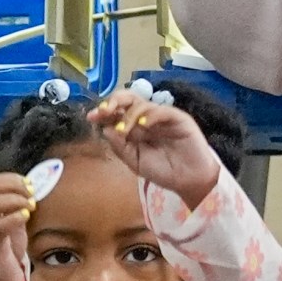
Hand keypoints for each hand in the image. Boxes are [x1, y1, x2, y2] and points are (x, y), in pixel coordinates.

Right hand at [0, 172, 33, 280]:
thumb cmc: (3, 255)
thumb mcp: (10, 226)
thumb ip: (15, 209)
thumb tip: (30, 192)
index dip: (10, 179)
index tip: (29, 184)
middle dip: (14, 185)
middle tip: (31, 193)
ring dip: (15, 200)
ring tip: (30, 206)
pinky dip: (14, 218)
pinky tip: (25, 218)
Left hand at [90, 93, 221, 207]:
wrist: (189, 181)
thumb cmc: (163, 171)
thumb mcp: (135, 162)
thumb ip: (120, 147)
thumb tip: (105, 129)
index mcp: (135, 128)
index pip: (118, 112)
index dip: (104, 112)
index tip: (92, 116)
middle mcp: (147, 119)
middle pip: (129, 99)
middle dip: (114, 101)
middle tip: (104, 111)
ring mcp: (162, 117)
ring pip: (142, 104)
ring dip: (129, 115)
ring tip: (125, 131)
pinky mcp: (178, 118)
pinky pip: (161, 111)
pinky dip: (149, 115)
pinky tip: (142, 126)